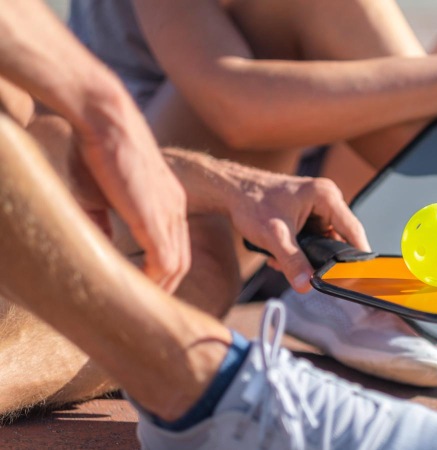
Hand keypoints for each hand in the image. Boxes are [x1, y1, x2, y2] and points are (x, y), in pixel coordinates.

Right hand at [76, 94, 190, 292]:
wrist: (104, 118)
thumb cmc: (96, 149)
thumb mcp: (99, 192)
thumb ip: (103, 221)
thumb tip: (99, 245)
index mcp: (168, 201)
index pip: (175, 246)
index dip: (160, 271)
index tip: (143, 288)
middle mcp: (176, 209)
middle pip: (180, 261)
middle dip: (164, 287)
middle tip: (145, 308)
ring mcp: (170, 212)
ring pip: (176, 265)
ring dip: (160, 289)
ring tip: (140, 307)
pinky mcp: (156, 216)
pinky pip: (165, 260)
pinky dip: (155, 280)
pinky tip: (138, 290)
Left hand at [223, 168, 369, 292]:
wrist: (230, 191)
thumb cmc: (251, 202)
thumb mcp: (274, 236)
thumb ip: (292, 261)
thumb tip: (306, 285)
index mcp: (326, 196)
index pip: (353, 230)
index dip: (359, 254)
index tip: (361, 276)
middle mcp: (326, 199)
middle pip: (338, 238)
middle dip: (320, 257)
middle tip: (303, 272)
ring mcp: (318, 206)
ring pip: (324, 241)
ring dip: (305, 255)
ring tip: (280, 259)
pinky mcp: (308, 214)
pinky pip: (313, 238)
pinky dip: (299, 249)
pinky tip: (278, 253)